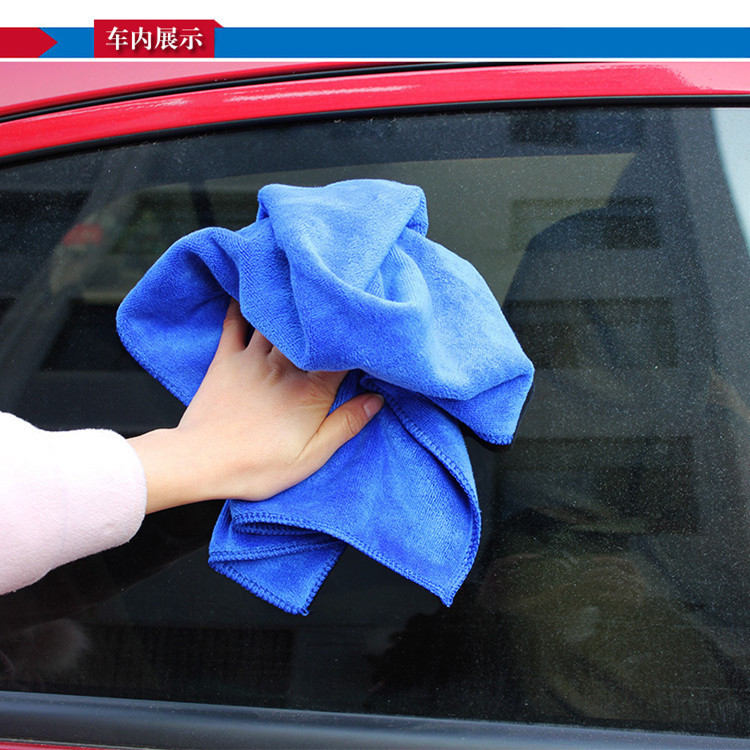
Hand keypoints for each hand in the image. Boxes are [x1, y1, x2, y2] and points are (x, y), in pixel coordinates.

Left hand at [128, 300, 382, 512]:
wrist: (201, 462)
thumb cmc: (258, 466)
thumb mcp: (311, 456)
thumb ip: (346, 424)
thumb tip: (376, 399)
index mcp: (311, 389)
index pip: (343, 354)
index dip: (356, 337)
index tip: (368, 323)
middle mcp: (286, 365)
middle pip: (313, 332)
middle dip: (327, 314)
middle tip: (340, 293)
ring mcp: (254, 358)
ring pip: (278, 320)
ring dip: (291, 304)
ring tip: (304, 285)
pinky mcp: (227, 359)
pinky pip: (235, 323)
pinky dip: (242, 304)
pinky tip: (249, 288)